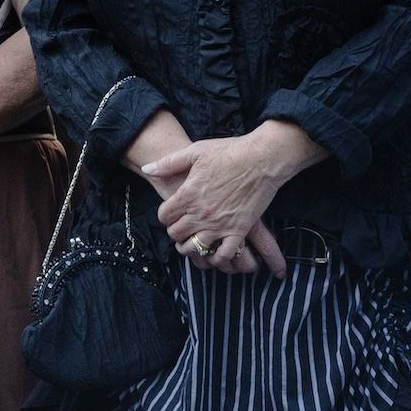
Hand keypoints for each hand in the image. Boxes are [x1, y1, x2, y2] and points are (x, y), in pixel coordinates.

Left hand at [140, 120, 309, 267]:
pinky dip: (217, 258)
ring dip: (190, 247)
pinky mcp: (238, 230)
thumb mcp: (195, 151)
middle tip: (182, 227)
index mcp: (187, 194)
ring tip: (193, 242)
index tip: (172, 213)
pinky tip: (215, 252)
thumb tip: (147, 169)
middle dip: (176, 231)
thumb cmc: (230, 152)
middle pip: (175, 234)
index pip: (164, 216)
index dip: (165, 215)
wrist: (262, 159)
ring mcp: (219, 225)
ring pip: (194, 248)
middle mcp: (200, 213)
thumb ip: (168, 163)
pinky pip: (223, 255)